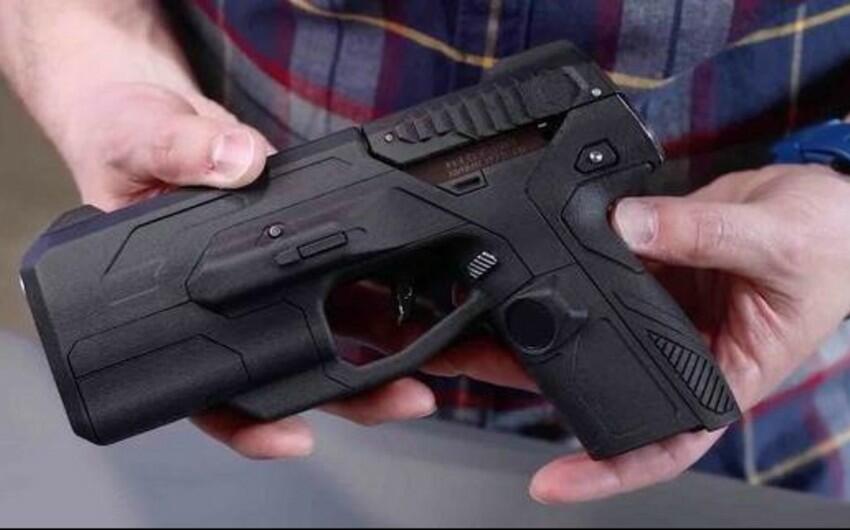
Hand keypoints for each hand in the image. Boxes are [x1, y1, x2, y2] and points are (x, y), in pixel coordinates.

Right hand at [61, 82, 446, 457]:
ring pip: (335, 333)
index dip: (249, 421)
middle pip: (293, 374)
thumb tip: (235, 164)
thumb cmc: (125, 144)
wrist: (154, 117)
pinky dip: (394, 292)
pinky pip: (354, 279)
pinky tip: (429, 297)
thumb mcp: (138, 141)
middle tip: (407, 395)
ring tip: (442, 354)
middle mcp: (234, 308)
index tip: (295, 437)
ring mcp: (276, 281)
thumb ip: (180, 150)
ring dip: (390, 350)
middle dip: (356, 393)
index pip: (209, 387)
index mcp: (179, 307)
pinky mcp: (308, 248)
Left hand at [428, 164, 849, 502]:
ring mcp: (661, 314)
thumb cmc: (828, 247)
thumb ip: (700, 235)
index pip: (662, 445)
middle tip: (477, 370)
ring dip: (535, 331)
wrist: (828, 206)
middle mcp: (683, 352)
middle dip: (539, 384)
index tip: (551, 482)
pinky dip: (563, 275)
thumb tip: (627, 229)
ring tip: (478, 327)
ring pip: (589, 333)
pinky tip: (527, 267)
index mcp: (723, 376)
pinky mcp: (649, 273)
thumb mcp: (776, 245)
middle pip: (604, 388)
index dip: (605, 472)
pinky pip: (599, 280)